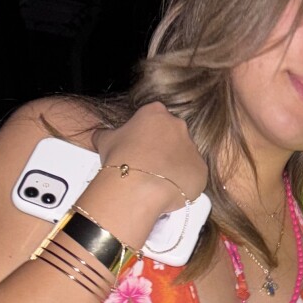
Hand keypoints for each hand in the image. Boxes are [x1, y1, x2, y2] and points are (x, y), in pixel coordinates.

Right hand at [93, 101, 208, 210]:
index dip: (147, 134)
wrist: (137, 186)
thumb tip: (100, 135)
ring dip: (175, 166)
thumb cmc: (121, 159)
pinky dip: (185, 182)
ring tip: (158, 181)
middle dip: (164, 149)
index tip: (141, 147)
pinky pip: (195, 175)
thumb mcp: (105, 140)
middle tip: (149, 166)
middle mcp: (178, 126)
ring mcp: (192, 148)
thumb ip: (108, 134)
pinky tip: (170, 190)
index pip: (155, 118)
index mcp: (156, 112)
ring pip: (185, 156)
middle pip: (173, 136)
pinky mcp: (201, 170)